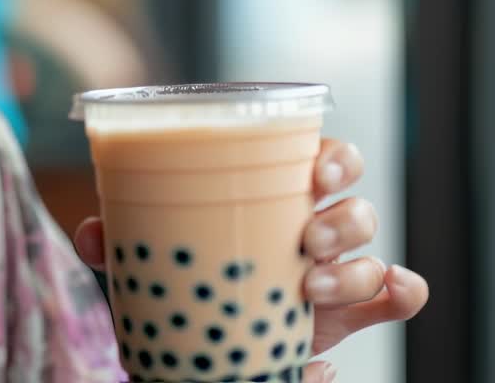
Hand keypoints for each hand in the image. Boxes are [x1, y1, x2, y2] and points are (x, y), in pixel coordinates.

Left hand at [72, 138, 429, 382]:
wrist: (208, 338)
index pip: (323, 157)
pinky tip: (391, 293)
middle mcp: (313, 227)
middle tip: (306, 239)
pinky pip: (396, 294)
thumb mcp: (155, 253)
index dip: (334, 156)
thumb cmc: (189, 273)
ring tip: (311, 284)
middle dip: (342, 216)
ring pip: (372, 249)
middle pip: (355, 201)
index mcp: (275, 196)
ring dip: (353, 265)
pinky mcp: (350, 314)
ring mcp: (336, 270)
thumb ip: (121, 238)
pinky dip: (402, 291)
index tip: (317, 170)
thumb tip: (92, 231)